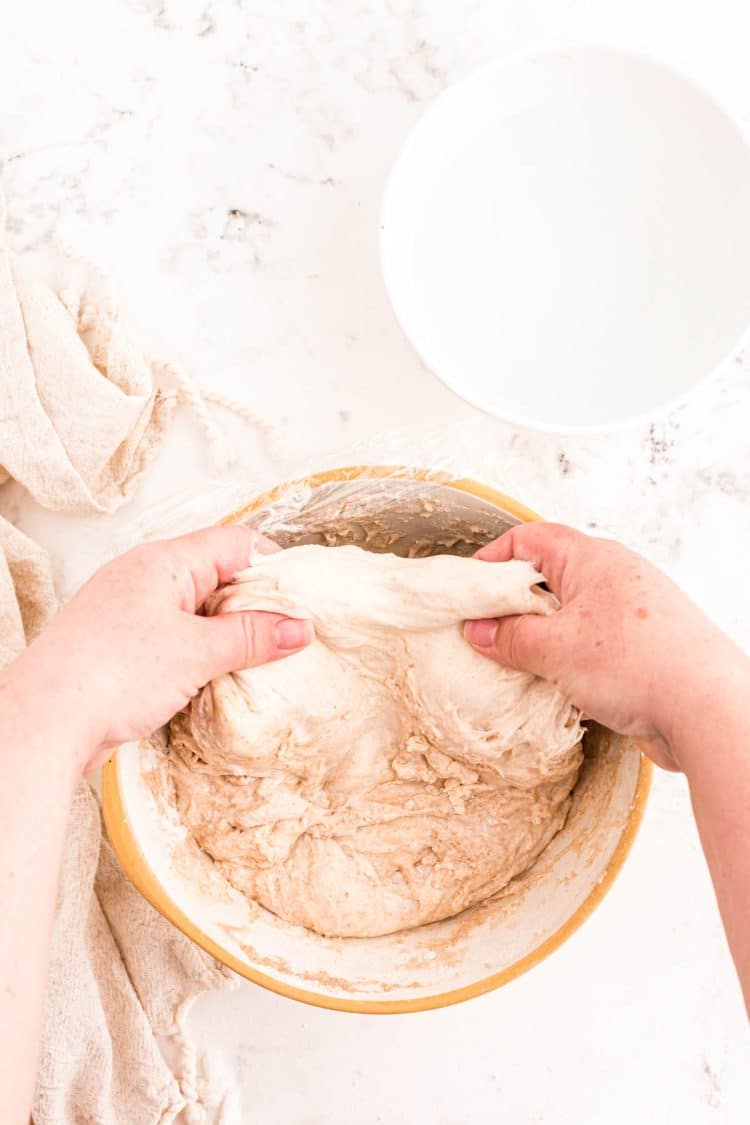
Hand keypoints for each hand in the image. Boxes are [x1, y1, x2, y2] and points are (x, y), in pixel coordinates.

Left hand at [11, 526, 312, 771]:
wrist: (44, 722)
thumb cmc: (109, 673)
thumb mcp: (197, 652)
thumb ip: (253, 637)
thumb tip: (299, 628)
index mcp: (163, 561)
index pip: (235, 543)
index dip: (275, 567)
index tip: (303, 600)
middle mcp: (146, 579)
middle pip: (219, 577)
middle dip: (256, 606)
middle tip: (289, 635)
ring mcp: (132, 614)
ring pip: (199, 613)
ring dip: (229, 636)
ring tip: (260, 662)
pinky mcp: (124, 649)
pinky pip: (178, 641)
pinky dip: (203, 656)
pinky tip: (219, 680)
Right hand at [464, 523, 740, 770]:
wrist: (707, 710)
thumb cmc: (639, 664)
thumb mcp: (554, 649)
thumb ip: (509, 638)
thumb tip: (479, 632)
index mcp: (593, 559)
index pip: (530, 539)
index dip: (493, 559)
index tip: (467, 588)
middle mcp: (614, 579)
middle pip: (547, 580)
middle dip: (513, 608)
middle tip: (484, 634)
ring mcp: (630, 616)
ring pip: (568, 619)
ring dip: (540, 643)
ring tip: (515, 668)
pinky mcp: (641, 651)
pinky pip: (590, 649)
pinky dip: (567, 666)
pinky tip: (554, 692)